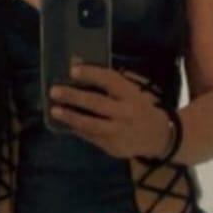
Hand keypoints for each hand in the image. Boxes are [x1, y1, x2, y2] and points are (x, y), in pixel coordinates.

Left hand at [49, 64, 172, 158]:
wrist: (157, 136)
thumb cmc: (136, 107)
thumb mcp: (128, 92)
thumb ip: (106, 83)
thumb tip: (75, 66)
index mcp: (131, 94)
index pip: (110, 80)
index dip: (91, 74)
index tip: (73, 69)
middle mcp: (126, 113)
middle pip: (98, 103)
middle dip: (74, 97)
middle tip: (54, 91)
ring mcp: (119, 131)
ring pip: (92, 124)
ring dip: (71, 117)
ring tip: (55, 110)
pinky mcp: (113, 146)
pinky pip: (91, 137)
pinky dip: (77, 129)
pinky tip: (66, 123)